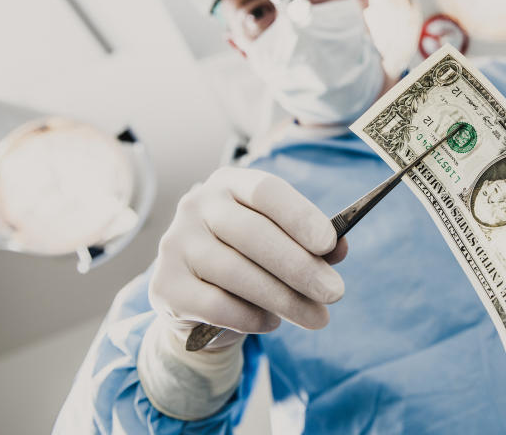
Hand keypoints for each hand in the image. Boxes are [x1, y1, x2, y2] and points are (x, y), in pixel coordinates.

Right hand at [148, 167, 347, 349]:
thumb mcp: (283, 244)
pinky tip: (271, 322)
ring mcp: (175, 244)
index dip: (300, 216)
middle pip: (253, 234)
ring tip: (316, 317)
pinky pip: (216, 305)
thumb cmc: (251, 260)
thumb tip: (340, 248)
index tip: (329, 243)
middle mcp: (196, 205)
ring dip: (284, 299)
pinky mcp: (165, 285)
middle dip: (301, 268)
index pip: (266, 190)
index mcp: (230, 183)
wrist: (199, 302)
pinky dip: (251, 317)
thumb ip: (312, 244)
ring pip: (237, 273)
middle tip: (335, 293)